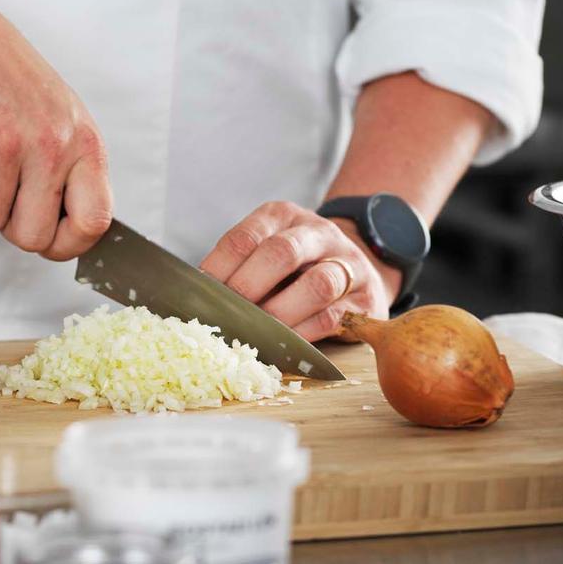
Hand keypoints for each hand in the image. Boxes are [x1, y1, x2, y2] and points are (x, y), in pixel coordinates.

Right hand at [0, 0, 112, 259]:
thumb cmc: (11, 81)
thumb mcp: (64, 120)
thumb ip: (74, 173)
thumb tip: (74, 231)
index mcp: (83, 143)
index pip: (94, 222)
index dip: (68, 245)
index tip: (52, 241)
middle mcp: (50, 143)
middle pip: (33, 236)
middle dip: (12, 226)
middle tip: (5, 196)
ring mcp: (6, 142)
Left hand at [200, 202, 399, 340]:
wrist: (355, 268)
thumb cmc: (295, 268)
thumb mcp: (265, 253)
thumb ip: (237, 270)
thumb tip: (197, 302)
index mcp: (283, 217)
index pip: (246, 237)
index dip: (220, 267)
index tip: (201, 295)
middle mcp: (318, 233)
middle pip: (282, 253)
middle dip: (250, 287)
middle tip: (229, 315)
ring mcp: (347, 264)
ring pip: (317, 284)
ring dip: (281, 313)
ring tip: (256, 334)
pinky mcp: (364, 299)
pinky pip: (334, 317)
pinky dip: (304, 334)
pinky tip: (283, 345)